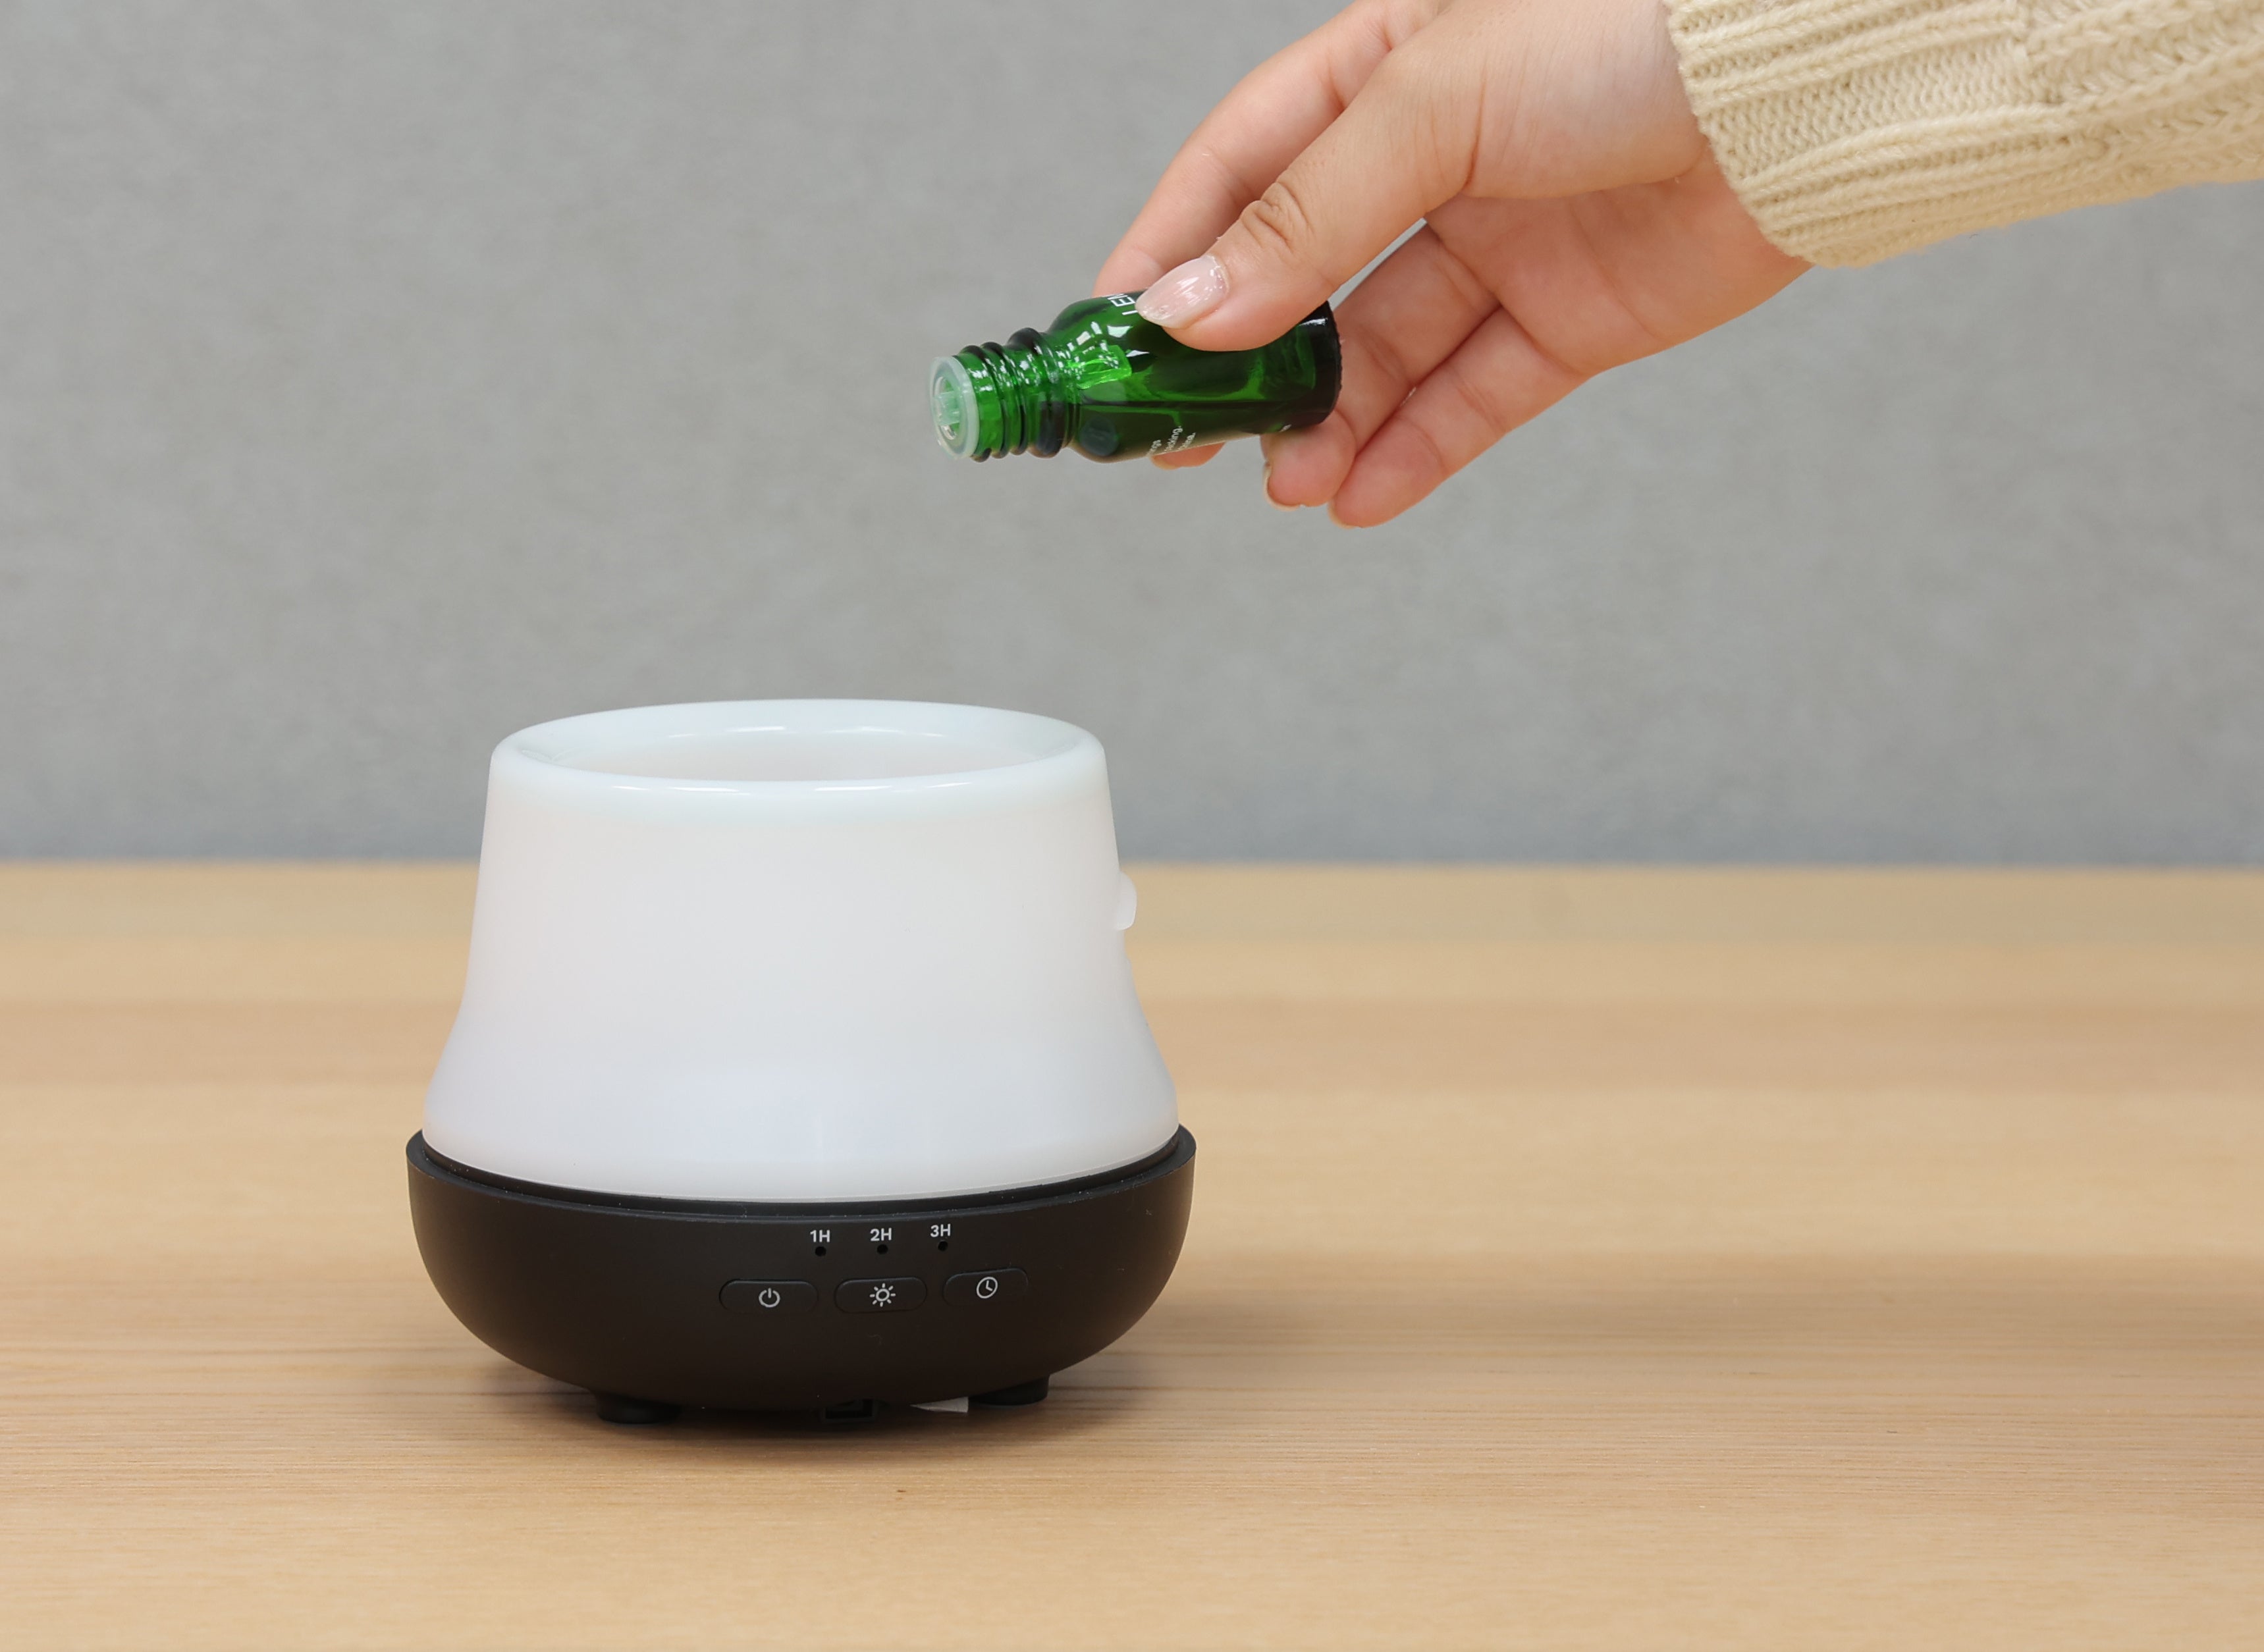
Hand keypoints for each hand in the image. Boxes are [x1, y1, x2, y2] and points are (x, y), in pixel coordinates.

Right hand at [1095, 0, 1805, 524]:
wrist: (1803, 85)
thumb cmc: (1623, 33)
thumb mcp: (1429, 108)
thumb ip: (1304, 218)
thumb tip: (1189, 312)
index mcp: (1382, 73)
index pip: (1243, 171)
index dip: (1173, 254)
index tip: (1114, 338)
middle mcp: (1436, 162)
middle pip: (1306, 279)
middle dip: (1246, 364)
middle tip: (1187, 439)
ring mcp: (1504, 244)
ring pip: (1384, 354)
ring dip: (1329, 423)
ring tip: (1287, 477)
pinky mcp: (1571, 321)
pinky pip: (1471, 398)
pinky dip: (1414, 451)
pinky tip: (1357, 495)